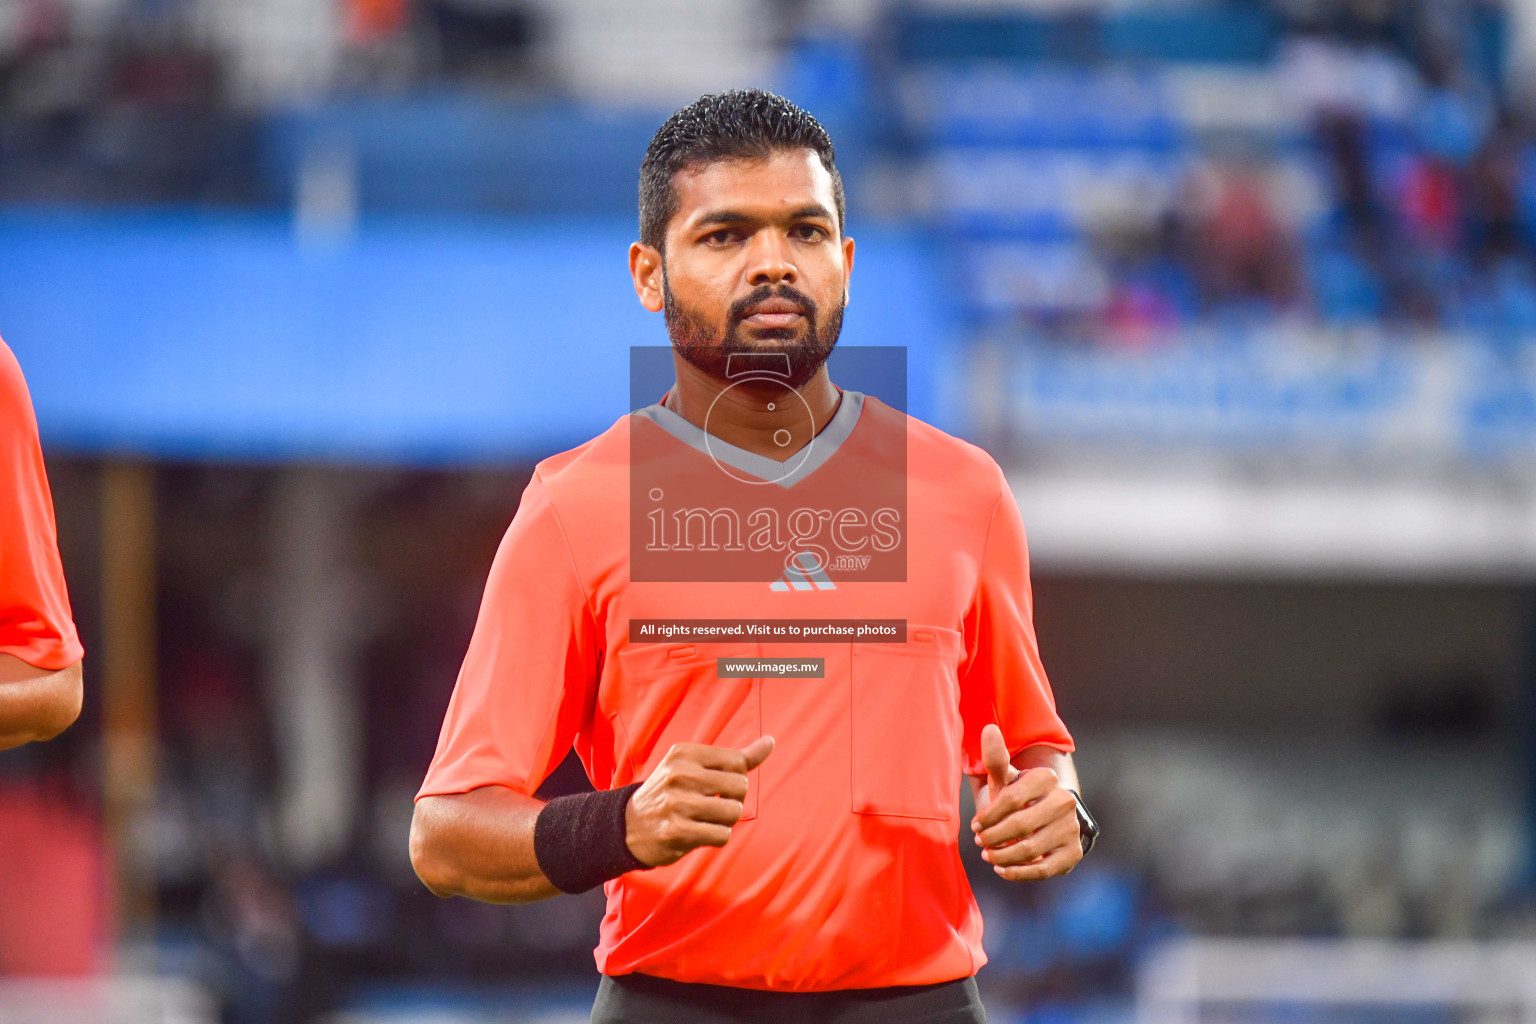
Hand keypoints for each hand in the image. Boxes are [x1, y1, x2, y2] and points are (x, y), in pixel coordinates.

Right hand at [625, 736, 773, 867]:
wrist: (629, 825)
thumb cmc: (673, 793)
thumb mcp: (696, 767)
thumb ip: (737, 757)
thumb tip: (770, 742)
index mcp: (684, 753)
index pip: (738, 762)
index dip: (735, 778)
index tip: (716, 785)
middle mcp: (679, 775)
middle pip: (740, 787)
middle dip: (733, 800)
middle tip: (711, 804)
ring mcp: (676, 803)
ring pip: (733, 812)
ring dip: (725, 820)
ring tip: (705, 819)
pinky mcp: (677, 831)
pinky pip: (722, 835)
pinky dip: (717, 837)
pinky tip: (699, 833)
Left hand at [971, 724, 1081, 880]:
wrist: (1045, 818)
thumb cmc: (1018, 796)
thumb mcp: (1005, 778)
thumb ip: (996, 758)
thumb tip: (988, 729)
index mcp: (1046, 778)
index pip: (1010, 799)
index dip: (988, 815)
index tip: (975, 825)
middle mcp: (1064, 801)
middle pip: (1019, 826)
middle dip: (993, 837)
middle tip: (980, 842)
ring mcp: (1071, 828)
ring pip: (1029, 849)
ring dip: (1002, 856)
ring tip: (989, 856)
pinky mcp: (1074, 852)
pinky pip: (1043, 869)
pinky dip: (1018, 872)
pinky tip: (1002, 869)